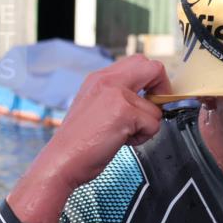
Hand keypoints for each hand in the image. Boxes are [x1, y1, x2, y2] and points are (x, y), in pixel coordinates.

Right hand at [6, 55, 171, 222]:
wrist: (61, 160)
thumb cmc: (76, 143)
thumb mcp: (94, 107)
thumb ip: (116, 97)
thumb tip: (144, 99)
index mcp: (98, 79)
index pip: (137, 62)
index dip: (151, 79)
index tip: (151, 97)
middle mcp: (106, 81)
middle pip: (152, 67)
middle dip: (161, 89)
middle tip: (153, 109)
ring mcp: (115, 94)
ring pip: (155, 106)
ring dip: (146, 125)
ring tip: (124, 135)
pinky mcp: (124, 112)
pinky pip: (152, 123)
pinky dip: (142, 137)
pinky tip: (122, 141)